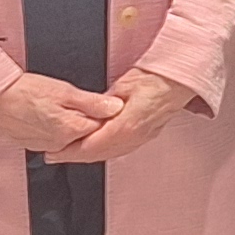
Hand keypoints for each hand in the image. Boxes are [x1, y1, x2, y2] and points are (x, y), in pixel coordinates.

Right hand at [0, 73, 124, 152]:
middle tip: (83, 102)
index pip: (102, 128)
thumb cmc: (23, 91)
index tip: (106, 103)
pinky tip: (50, 114)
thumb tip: (116, 108)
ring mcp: (47, 146)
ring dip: (73, 125)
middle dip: (92, 121)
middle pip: (87, 136)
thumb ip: (92, 102)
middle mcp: (61, 144)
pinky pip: (55, 140)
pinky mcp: (34, 144)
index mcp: (71, 129)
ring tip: (62, 105)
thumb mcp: (63, 90)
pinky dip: (57, 129)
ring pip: (71, 138)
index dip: (106, 114)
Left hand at [56, 69, 194, 164]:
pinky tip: (95, 149)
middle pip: (98, 154)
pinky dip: (103, 151)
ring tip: (70, 154)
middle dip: (75, 157)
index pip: (92, 145)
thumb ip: (105, 102)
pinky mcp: (145, 135)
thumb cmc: (156, 77)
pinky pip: (120, 149)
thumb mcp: (124, 84)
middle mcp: (134, 137)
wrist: (180, 80)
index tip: (54, 152)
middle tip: (55, 156)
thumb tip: (89, 112)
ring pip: (109, 154)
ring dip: (88, 156)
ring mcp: (141, 138)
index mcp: (127, 125)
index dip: (71, 151)